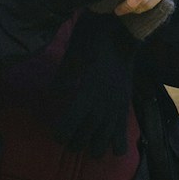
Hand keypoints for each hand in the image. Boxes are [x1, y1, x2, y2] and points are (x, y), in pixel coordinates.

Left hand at [53, 12, 137, 156]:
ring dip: (94, 146)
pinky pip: (122, 133)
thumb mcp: (72, 56)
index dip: (61, 133)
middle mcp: (103, 104)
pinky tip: (111, 149)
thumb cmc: (93, 39)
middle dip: (75, 142)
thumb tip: (53, 95)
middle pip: (86, 137)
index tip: (56, 134)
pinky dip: (116, 144)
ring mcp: (117, 106)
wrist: (122, 30)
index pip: (70, 124)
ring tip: (86, 145)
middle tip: (67, 139)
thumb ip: (63, 79)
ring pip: (104, 140)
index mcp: (87, 92)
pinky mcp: (125, 104)